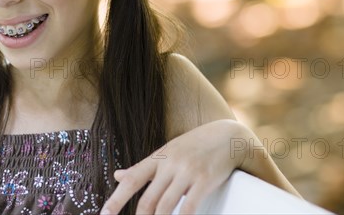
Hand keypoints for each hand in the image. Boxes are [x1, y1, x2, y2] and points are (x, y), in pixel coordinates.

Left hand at [100, 119, 245, 214]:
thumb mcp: (166, 152)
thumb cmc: (194, 146)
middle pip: (148, 199)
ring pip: (165, 206)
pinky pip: (189, 207)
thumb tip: (117, 175)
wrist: (227, 137)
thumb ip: (143, 167)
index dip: (116, 199)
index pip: (132, 180)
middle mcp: (170, 163)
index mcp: (158, 157)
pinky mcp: (205, 180)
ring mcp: (187, 172)